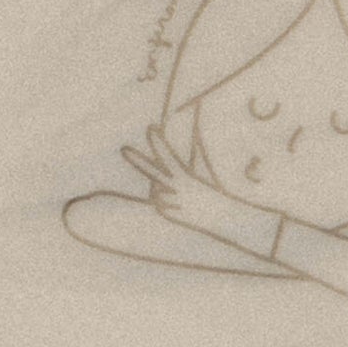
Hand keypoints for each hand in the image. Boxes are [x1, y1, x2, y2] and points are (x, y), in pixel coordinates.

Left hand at [121, 127, 280, 255]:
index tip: (151, 128)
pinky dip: (164, 205)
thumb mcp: (200, 176)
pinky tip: (177, 206)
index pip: (170, 158)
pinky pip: (160, 206)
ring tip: (176, 194)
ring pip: (155, 192)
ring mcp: (175, 202)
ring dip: (159, 191)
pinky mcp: (173, 214)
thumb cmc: (211, 194)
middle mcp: (180, 188)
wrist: (224, 218)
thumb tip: (195, 138)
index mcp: (187, 177)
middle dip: (138, 161)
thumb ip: (195, 158)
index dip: (159, 144)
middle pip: (154, 172)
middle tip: (123, 149)